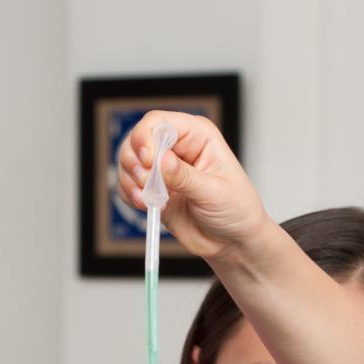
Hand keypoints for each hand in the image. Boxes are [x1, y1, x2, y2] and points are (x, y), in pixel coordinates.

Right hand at [114, 110, 268, 262]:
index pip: (159, 122)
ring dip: (131, 181)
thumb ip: (185, 177)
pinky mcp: (152, 189)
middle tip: (146, 183)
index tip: (148, 161)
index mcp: (197, 135)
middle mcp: (176, 147)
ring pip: (128, 161)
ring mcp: (162, 168)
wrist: (232, 241)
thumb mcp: (215, 192)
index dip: (146, 137)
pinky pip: (127, 185)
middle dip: (135, 162)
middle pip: (137, 138)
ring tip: (149, 200)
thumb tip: (162, 160)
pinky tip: (147, 206)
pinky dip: (130, 195)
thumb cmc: (236, 209)